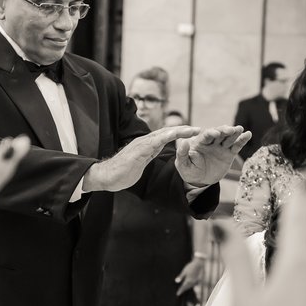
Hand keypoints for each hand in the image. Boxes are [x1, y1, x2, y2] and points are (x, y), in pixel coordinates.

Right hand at [83, 126, 200, 191]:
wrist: (107, 176)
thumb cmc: (122, 172)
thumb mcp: (141, 163)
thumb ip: (148, 155)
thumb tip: (155, 151)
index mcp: (146, 145)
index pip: (165, 137)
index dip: (179, 134)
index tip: (193, 134)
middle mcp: (144, 142)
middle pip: (167, 132)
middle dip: (184, 130)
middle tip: (199, 129)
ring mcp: (141, 145)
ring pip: (163, 134)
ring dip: (179, 131)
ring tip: (192, 130)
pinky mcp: (138, 151)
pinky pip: (154, 142)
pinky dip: (165, 137)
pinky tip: (175, 134)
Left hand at [174, 125, 250, 185]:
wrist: (200, 180)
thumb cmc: (189, 171)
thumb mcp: (183, 164)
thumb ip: (182, 153)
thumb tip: (183, 142)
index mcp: (199, 143)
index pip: (205, 136)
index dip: (211, 133)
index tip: (216, 133)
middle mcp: (211, 142)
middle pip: (219, 134)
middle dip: (225, 131)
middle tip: (231, 129)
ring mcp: (221, 147)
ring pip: (229, 138)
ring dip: (235, 133)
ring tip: (240, 129)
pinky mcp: (229, 153)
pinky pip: (236, 146)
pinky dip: (242, 140)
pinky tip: (248, 135)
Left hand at [175, 258, 203, 295]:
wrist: (198, 263)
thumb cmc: (190, 266)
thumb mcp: (184, 271)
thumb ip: (180, 276)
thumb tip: (176, 281)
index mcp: (188, 280)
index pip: (183, 287)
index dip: (180, 290)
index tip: (177, 294)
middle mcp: (192, 281)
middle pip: (187, 287)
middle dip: (183, 290)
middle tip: (179, 292)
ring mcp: (195, 281)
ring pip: (190, 286)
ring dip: (186, 288)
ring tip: (183, 290)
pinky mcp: (197, 279)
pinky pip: (193, 284)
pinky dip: (190, 285)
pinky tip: (189, 285)